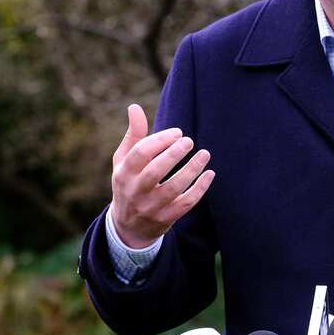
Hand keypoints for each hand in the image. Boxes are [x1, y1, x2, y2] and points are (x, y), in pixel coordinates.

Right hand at [109, 103, 214, 248]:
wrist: (128, 227)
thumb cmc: (129, 183)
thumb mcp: (124, 161)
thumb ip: (133, 135)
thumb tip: (134, 107)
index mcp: (123, 173)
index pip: (140, 154)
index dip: (160, 140)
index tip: (177, 132)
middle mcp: (135, 191)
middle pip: (155, 171)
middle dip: (174, 154)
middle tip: (189, 141)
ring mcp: (150, 207)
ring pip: (173, 188)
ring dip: (191, 170)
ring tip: (205, 154)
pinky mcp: (166, 219)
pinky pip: (185, 204)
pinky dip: (199, 189)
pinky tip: (210, 173)